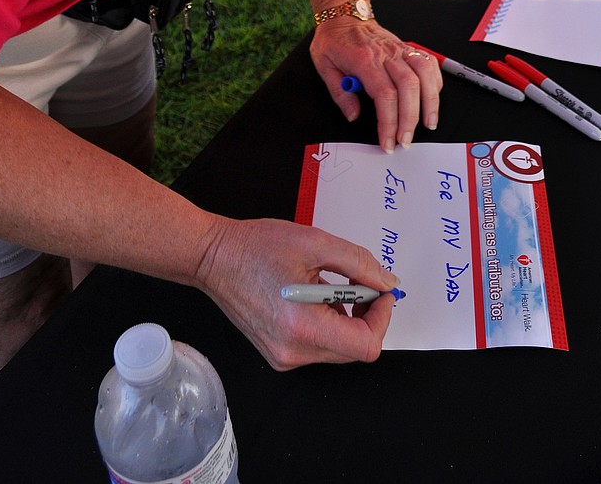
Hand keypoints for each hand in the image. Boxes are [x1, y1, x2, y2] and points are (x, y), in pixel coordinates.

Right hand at [196, 216, 396, 368]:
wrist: (214, 258)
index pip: (365, 346)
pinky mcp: (279, 355)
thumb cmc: (257, 247)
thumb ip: (358, 263)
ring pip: (339, 349)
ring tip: (328, 286)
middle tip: (360, 283)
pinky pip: (320, 347)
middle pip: (355, 350)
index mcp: (303, 326)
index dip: (382, 317)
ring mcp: (284, 357)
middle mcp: (293, 351)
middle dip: (367, 316)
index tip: (379, 291)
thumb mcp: (315, 242)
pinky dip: (329, 324)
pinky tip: (315, 297)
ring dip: (347, 319)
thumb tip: (386, 282)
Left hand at [310, 19, 441, 152]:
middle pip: (408, 87)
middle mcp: (386, 54)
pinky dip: (435, 81)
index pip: (384, 94)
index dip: (389, 122)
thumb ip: (340, 93)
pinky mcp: (407, 47)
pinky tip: (432, 97)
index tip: (388, 141)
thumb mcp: (324, 66)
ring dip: (430, 101)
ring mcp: (399, 49)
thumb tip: (354, 116)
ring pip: (424, 73)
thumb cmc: (334, 40)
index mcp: (364, 60)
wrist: (344, 14)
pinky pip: (429, 62)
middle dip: (410, 119)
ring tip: (428, 123)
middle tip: (406, 140)